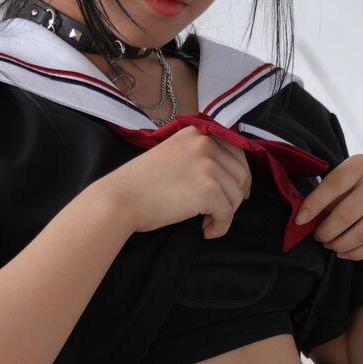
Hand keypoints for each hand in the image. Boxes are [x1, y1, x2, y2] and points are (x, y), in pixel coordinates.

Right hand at [103, 128, 252, 240]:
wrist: (120, 198)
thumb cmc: (141, 182)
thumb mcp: (174, 153)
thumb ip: (199, 155)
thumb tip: (230, 175)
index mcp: (198, 132)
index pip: (237, 151)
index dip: (239, 175)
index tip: (235, 192)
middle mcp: (205, 143)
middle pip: (241, 173)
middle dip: (235, 196)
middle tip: (221, 211)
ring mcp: (207, 166)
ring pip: (236, 195)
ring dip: (226, 213)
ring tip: (207, 222)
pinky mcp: (207, 190)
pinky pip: (227, 214)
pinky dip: (220, 227)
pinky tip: (206, 231)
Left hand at [291, 154, 362, 260]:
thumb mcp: (360, 169)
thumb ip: (338, 188)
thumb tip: (310, 216)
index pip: (333, 185)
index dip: (313, 205)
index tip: (299, 221)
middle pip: (345, 215)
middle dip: (326, 232)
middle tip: (319, 237)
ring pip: (360, 234)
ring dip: (339, 245)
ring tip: (330, 245)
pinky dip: (355, 253)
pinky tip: (344, 252)